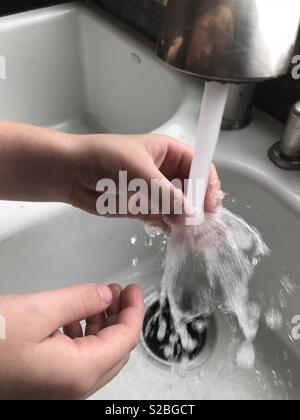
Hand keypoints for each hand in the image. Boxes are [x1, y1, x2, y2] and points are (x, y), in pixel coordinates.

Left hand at [0, 121, 221, 226]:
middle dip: (201, 208)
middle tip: (206, 227)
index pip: (199, 167)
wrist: (72, 172)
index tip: (210, 204)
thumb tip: (189, 212)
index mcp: (169, 152)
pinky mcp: (145, 208)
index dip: (208, 184)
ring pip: (181, 208)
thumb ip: (164, 192)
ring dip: (188, 222)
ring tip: (196, 238)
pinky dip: (172, 228)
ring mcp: (156, 191)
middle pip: (194, 190)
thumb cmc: (103, 157)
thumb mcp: (138, 169)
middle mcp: (166, 172)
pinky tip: (177, 236)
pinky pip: (165, 219)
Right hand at [0, 283, 143, 399]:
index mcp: (79, 371)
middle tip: (120, 291)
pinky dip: (84, 332)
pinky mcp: (46, 381)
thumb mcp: (39, 310)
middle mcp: (73, 386)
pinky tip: (76, 315)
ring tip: (100, 297)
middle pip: (115, 348)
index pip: (125, 340)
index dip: (134, 311)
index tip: (134, 290)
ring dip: (103, 323)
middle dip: (120, 316)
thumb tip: (105, 294)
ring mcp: (59, 387)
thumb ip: (80, 300)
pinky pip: (78, 356)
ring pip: (98, 352)